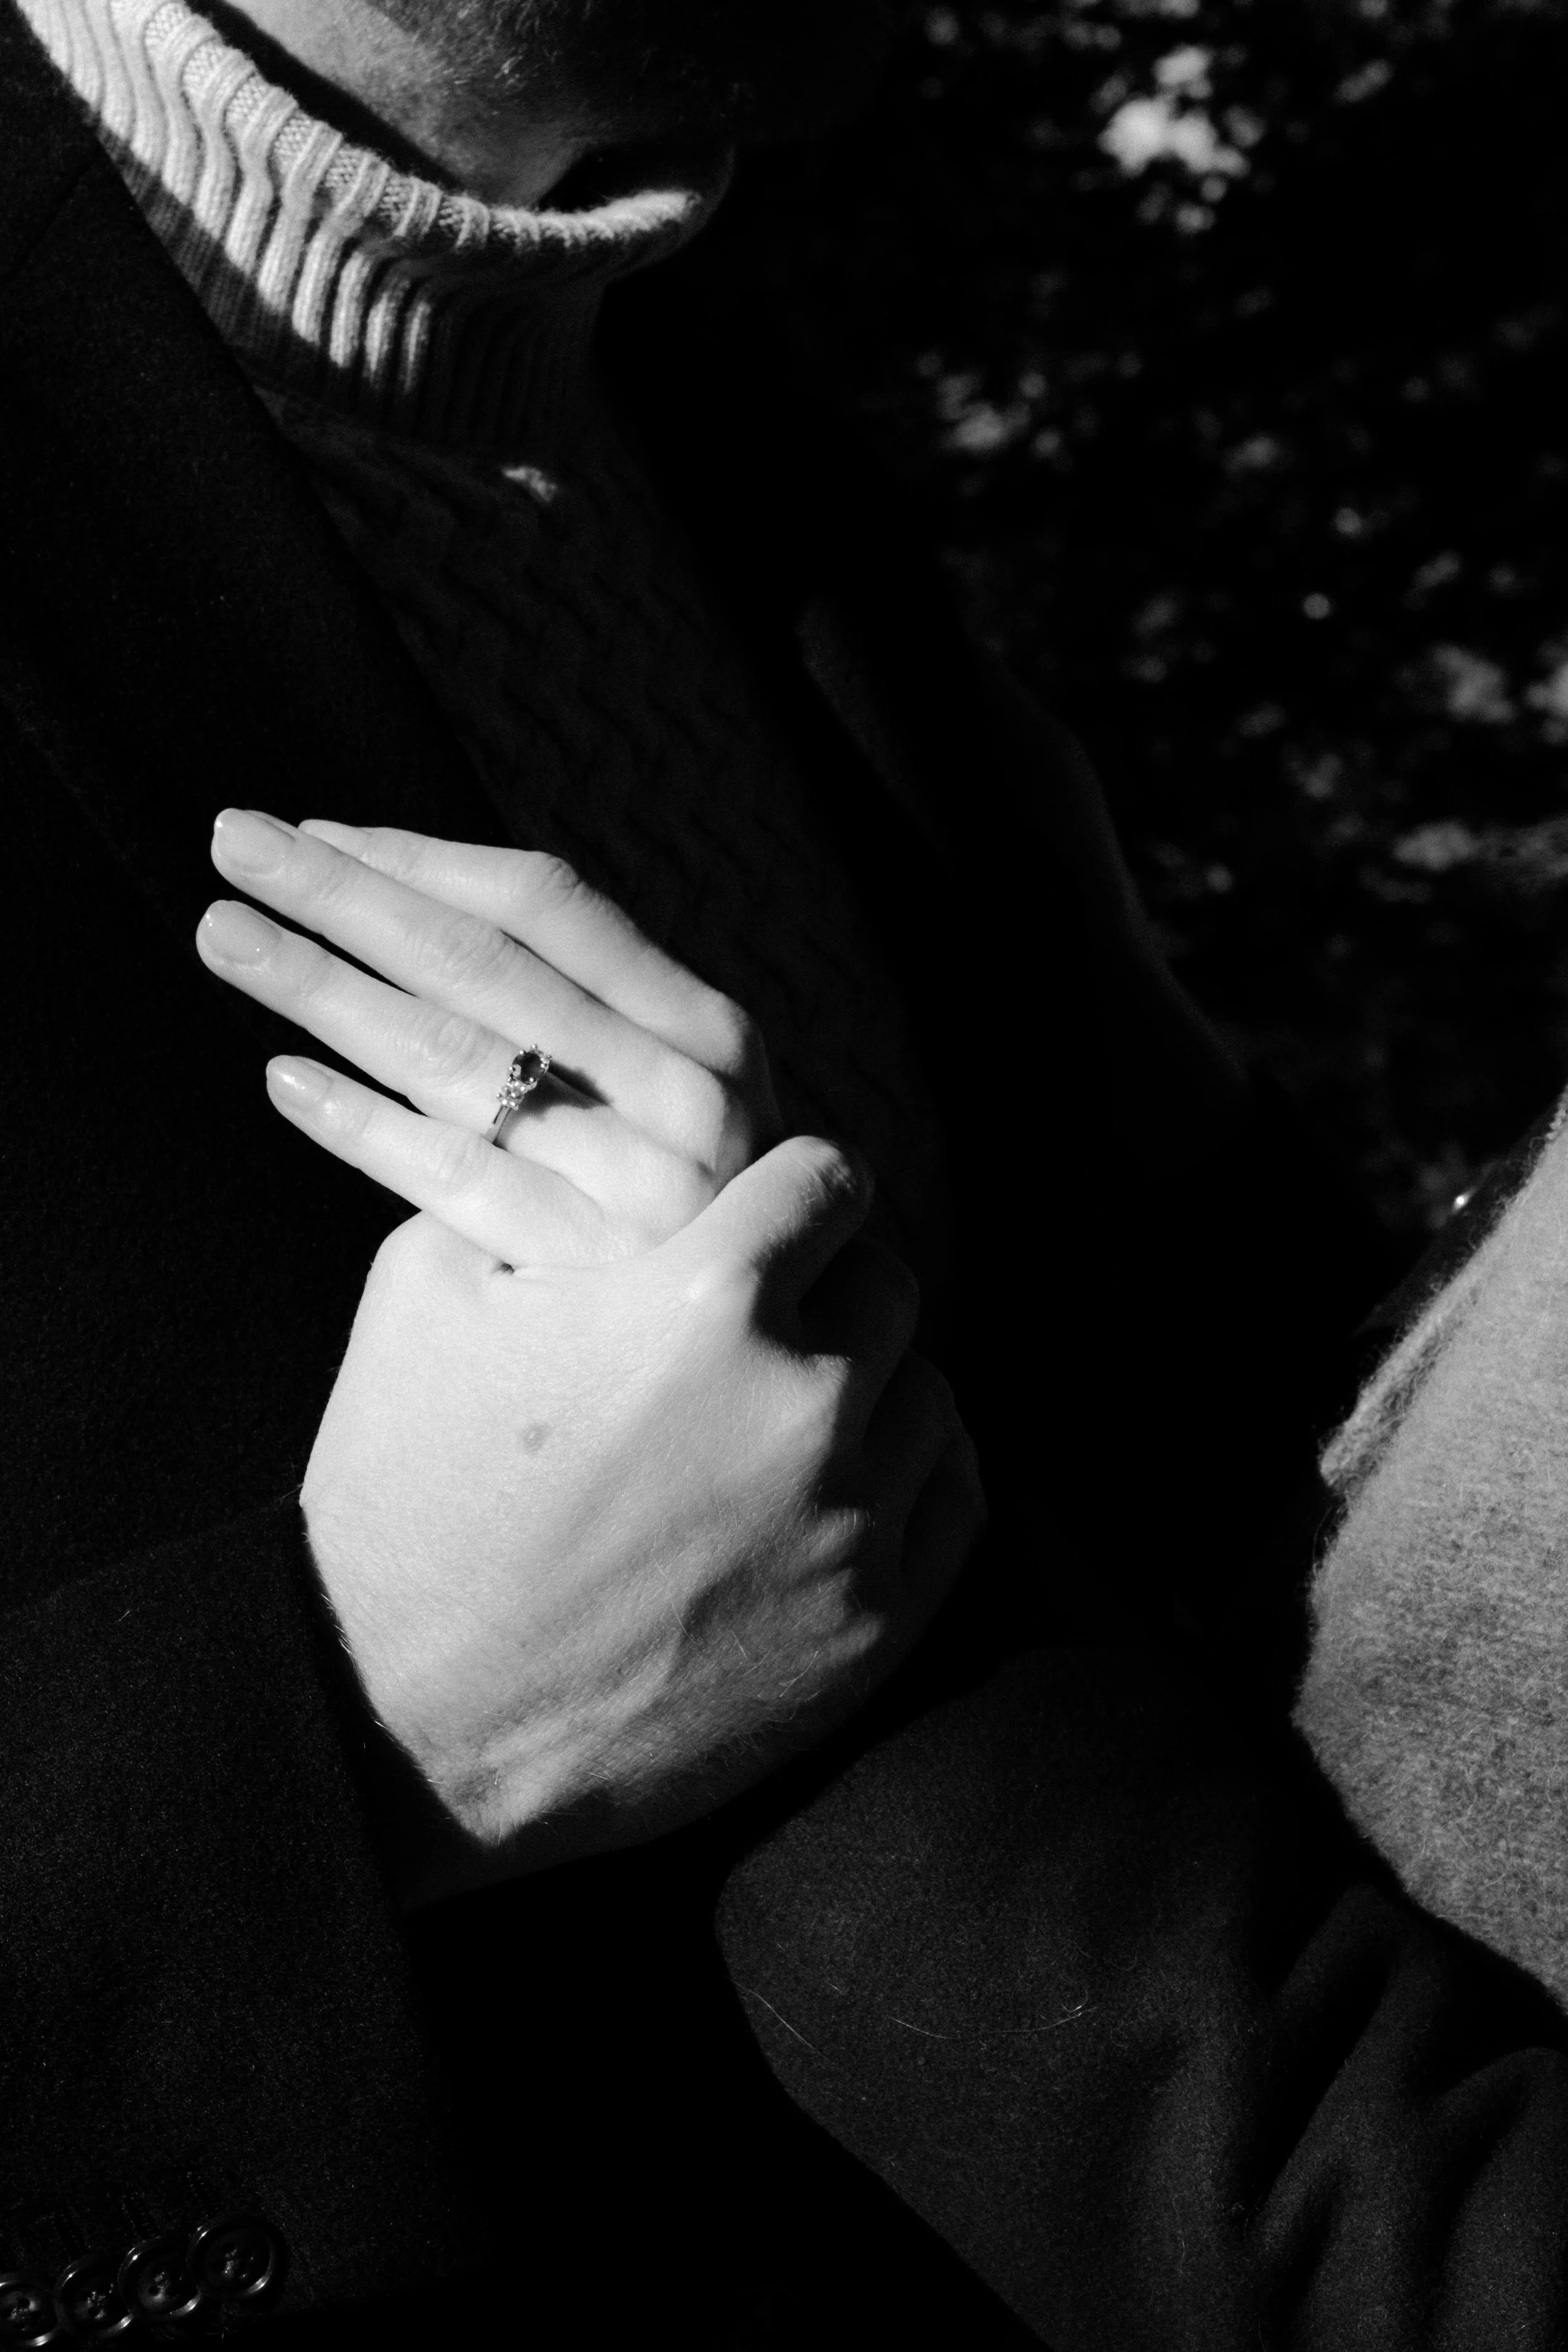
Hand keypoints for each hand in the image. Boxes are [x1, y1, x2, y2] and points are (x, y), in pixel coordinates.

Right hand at [196, 812, 983, 1890]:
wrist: (402, 1722)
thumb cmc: (402, 1496)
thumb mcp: (427, 1290)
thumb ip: (541, 1189)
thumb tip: (606, 1136)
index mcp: (707, 1296)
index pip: (829, 1177)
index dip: (794, 1188)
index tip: (772, 1213)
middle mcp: (805, 1400)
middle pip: (888, 1282)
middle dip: (830, 1288)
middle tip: (764, 1322)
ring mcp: (851, 1521)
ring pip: (926, 1389)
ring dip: (870, 1385)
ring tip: (786, 1414)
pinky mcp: (874, 1626)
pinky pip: (954, 1496)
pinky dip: (910, 1472)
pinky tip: (841, 1480)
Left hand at [198, 809, 778, 1261]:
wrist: (764, 1332)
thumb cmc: (685, 1190)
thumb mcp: (670, 1082)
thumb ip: (578, 1004)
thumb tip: (399, 892)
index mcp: (702, 1024)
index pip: (546, 907)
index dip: (419, 861)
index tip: (313, 832)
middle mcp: (681, 1093)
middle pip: (481, 966)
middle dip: (345, 897)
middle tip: (234, 843)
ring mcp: (634, 1185)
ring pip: (451, 1059)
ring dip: (322, 988)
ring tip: (225, 936)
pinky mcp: (582, 1267)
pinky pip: (450, 1177)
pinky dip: (362, 1125)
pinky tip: (285, 1080)